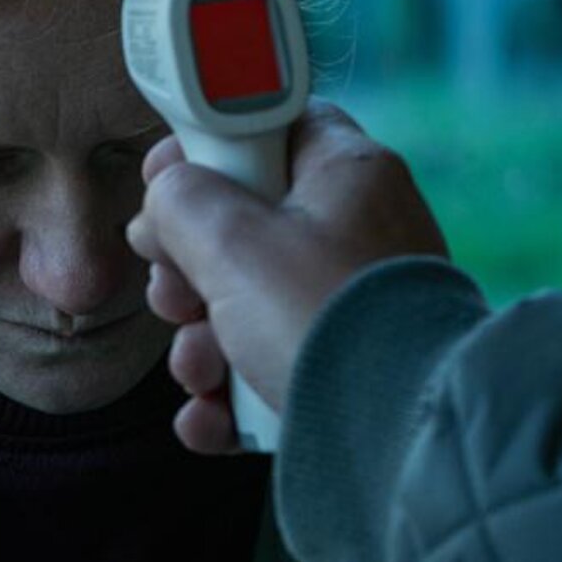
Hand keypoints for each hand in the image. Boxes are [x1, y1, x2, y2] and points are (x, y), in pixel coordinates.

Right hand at [127, 102, 450, 453]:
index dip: (207, 146)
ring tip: (199, 371)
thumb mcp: (232, 240)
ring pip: (245, 304)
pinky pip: (266, 367)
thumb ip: (182, 200)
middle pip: (243, 225)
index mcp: (347, 175)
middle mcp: (358, 232)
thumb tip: (166, 199)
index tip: (163, 182)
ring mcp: (350, 306)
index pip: (270, 125)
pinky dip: (230, 394)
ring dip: (199, 343)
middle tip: (175, 295)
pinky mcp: (343, 371)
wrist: (398, 436)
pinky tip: (210, 418)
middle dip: (187, 270)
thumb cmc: (320, 319)